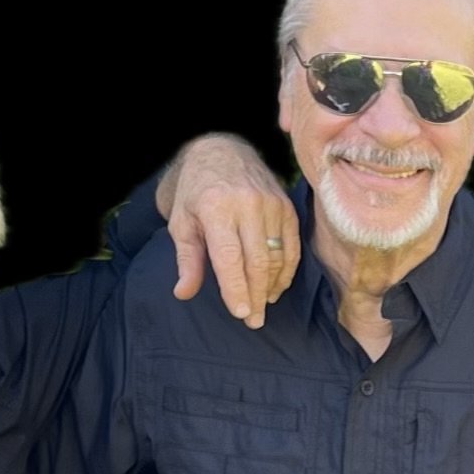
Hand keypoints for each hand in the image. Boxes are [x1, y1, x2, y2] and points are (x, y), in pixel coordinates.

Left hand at [158, 134, 299, 328]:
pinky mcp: (286, 206)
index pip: (230, 258)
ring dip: (272, 286)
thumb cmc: (196, 193)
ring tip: (263, 306)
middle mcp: (247, 204)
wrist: (221, 152)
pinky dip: (286, 270)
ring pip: (277, 256)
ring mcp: (271, 203)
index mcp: (216, 207)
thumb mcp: (181, 223)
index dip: (236, 289)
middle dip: (256, 296)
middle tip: (254, 321)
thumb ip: (186, 260)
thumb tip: (183, 293)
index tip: (240, 314)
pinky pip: (291, 246)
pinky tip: (276, 286)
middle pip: (257, 261)